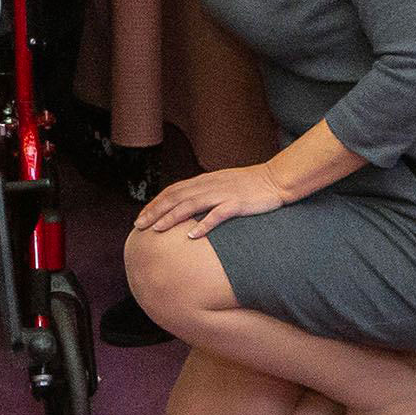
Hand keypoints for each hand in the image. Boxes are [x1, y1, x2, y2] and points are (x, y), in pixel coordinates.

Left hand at [135, 164, 291, 239]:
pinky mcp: (237, 203)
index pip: (173, 191)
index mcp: (204, 180)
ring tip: (158, 229)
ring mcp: (223, 193)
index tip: (140, 217)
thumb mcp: (221, 185)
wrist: (276, 179)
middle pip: (176, 197)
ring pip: (191, 204)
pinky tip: (193, 235)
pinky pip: (218, 214)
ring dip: (172, 217)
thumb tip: (185, 206)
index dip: (155, 203)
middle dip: (156, 211)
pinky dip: (204, 224)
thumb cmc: (249, 185)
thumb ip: (204, 193)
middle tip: (139, 226)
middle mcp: (209, 185)